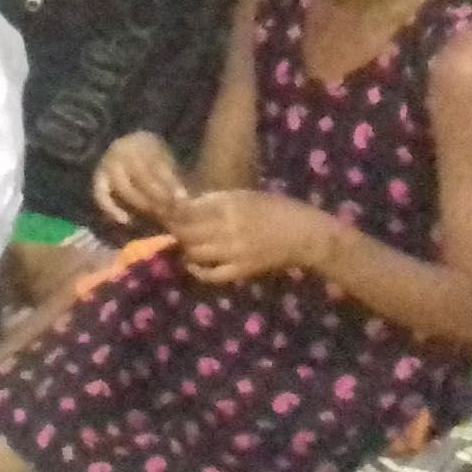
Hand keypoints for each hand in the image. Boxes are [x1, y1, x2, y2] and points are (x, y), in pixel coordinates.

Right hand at [93, 133, 189, 228]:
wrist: (128, 153)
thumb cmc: (154, 163)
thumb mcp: (166, 163)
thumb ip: (173, 180)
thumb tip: (184, 201)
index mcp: (145, 141)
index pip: (158, 165)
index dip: (171, 184)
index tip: (183, 200)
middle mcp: (123, 149)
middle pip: (142, 177)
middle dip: (158, 197)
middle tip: (171, 212)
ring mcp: (107, 162)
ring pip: (124, 188)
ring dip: (141, 204)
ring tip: (155, 215)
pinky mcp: (98, 178)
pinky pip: (102, 195)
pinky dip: (112, 209)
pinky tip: (126, 221)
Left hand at [170, 190, 333, 283]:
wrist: (305, 235)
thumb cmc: (277, 209)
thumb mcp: (246, 196)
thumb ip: (216, 200)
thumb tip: (185, 205)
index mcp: (231, 205)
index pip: (189, 210)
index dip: (173, 212)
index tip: (166, 212)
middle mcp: (230, 228)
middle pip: (187, 232)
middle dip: (175, 230)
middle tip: (173, 229)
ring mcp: (235, 251)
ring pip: (194, 252)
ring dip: (185, 248)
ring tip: (185, 244)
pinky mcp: (242, 270)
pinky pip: (211, 275)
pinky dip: (198, 271)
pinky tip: (193, 265)